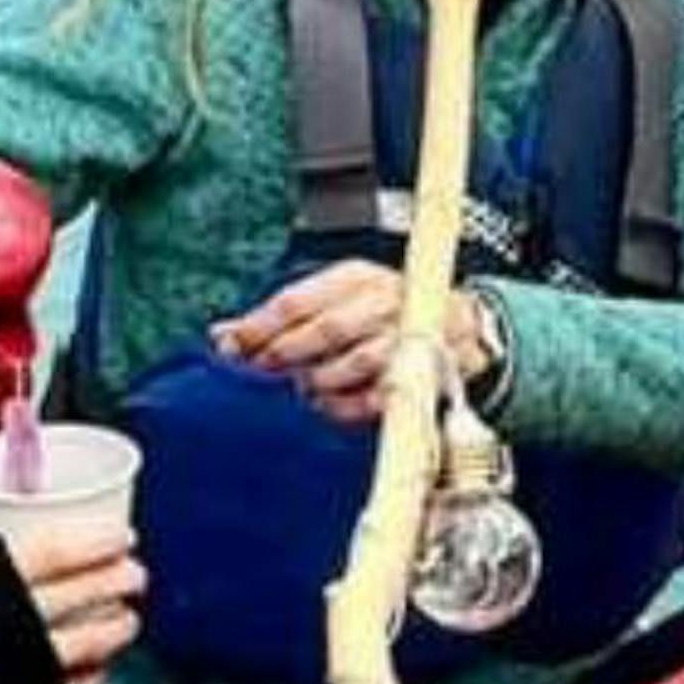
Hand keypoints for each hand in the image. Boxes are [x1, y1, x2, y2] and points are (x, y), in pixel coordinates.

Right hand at [0, 518, 144, 683]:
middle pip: (85, 593)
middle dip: (117, 581)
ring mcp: (26, 664)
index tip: (121, 536)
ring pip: (89, 643)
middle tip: (133, 573)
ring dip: (114, 629)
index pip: (58, 549)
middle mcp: (15, 619)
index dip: (97, 541)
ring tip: (125, 620)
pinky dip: (91, 678)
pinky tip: (97, 670)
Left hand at [211, 262, 491, 429]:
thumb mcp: (334, 301)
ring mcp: (407, 335)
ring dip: (321, 382)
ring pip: (354, 362)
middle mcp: (383, 299)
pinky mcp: (424, 371)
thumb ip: (280, 320)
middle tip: (265, 374)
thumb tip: (221, 336)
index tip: (231, 349)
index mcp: (355, 277)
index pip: (297, 300)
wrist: (462, 326)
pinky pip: (379, 395)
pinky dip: (349, 405)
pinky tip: (333, 405)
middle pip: (324, 330)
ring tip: (305, 389)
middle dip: (288, 356)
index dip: (259, 327)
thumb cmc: (384, 313)